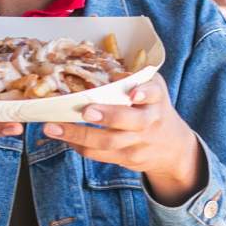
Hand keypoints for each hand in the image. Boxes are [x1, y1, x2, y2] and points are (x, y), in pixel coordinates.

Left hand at [43, 73, 206, 205]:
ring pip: (108, 142)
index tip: (134, 92)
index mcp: (155, 99)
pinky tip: (63, 137)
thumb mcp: (153, 89)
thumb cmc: (154, 108)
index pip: (154, 93)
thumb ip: (134, 78)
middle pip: (130, 121)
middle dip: (108, 116)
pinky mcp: (127, 159)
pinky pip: (100, 155)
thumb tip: (101, 66)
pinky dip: (79, 146)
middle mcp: (149, 122)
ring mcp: (138, 143)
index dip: (145, 93)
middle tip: (85, 110)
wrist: (173, 148)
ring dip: (78, 135)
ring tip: (52, 127)